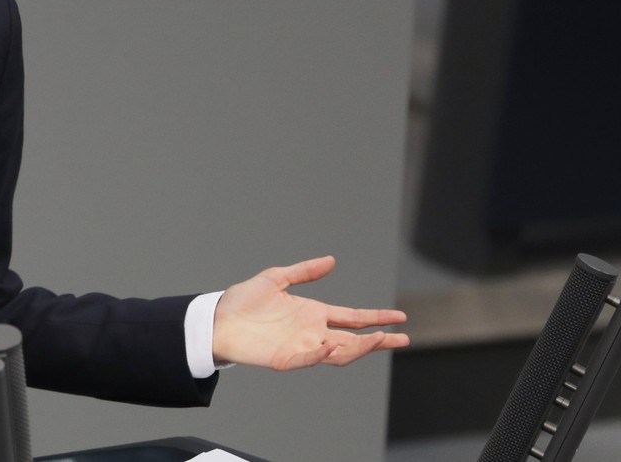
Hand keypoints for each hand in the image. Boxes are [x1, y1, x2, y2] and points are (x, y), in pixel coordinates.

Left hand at [212, 255, 407, 369]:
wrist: (217, 318)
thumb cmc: (243, 300)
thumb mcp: (276, 278)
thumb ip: (304, 272)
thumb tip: (332, 260)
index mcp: (314, 313)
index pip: (353, 317)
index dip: (376, 318)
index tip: (400, 317)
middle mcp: (312, 332)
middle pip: (354, 339)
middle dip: (379, 340)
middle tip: (403, 339)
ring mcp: (302, 347)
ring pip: (339, 353)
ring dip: (359, 348)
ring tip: (378, 339)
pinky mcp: (286, 359)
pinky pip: (310, 360)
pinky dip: (323, 355)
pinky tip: (333, 346)